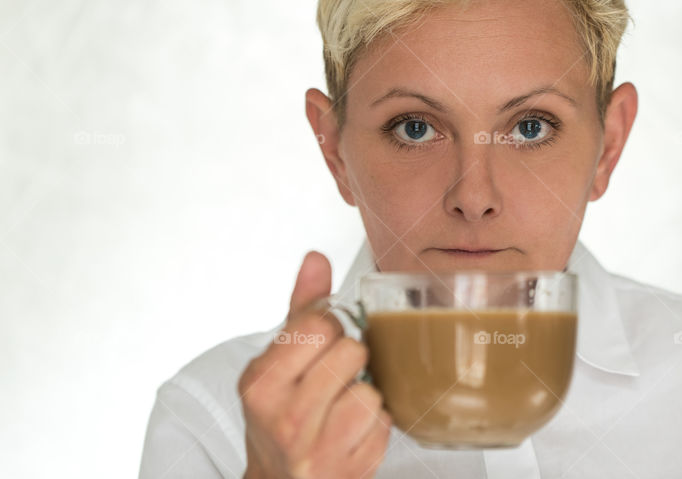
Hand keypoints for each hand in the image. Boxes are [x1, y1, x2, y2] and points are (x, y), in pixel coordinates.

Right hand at [238, 251, 390, 477]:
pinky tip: (351, 429)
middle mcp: (286, 416)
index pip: (320, 325)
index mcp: (262, 383)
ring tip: (340, 406)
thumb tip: (316, 259)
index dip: (330, 329)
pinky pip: (384, 422)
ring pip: (371, 389)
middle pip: (352, 352)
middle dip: (349, 359)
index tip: (320, 345)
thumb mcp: (277, 361)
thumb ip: (301, 309)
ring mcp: (318, 448)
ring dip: (363, 393)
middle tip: (331, 378)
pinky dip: (374, 423)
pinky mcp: (351, 468)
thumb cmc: (280, 417)